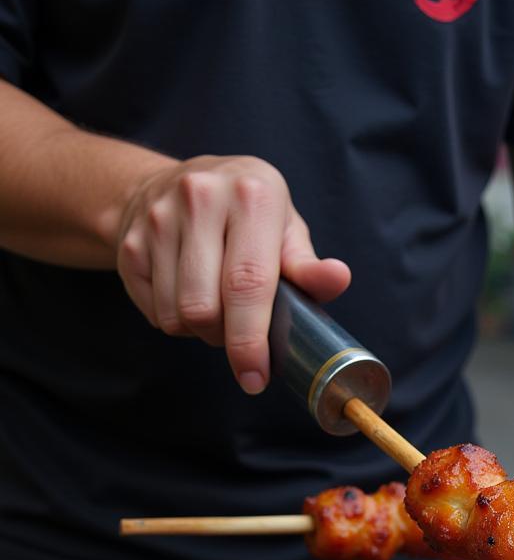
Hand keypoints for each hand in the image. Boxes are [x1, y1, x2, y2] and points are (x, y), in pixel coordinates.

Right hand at [116, 155, 350, 392]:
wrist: (175, 183)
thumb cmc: (248, 217)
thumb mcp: (286, 231)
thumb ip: (308, 265)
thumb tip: (338, 278)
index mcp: (253, 194)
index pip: (247, 283)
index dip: (250, 340)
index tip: (256, 377)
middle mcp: (201, 197)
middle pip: (205, 308)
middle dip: (226, 340)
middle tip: (241, 336)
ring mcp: (158, 218)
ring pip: (177, 316)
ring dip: (201, 333)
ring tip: (218, 311)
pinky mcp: (129, 241)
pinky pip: (153, 312)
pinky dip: (176, 322)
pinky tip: (188, 296)